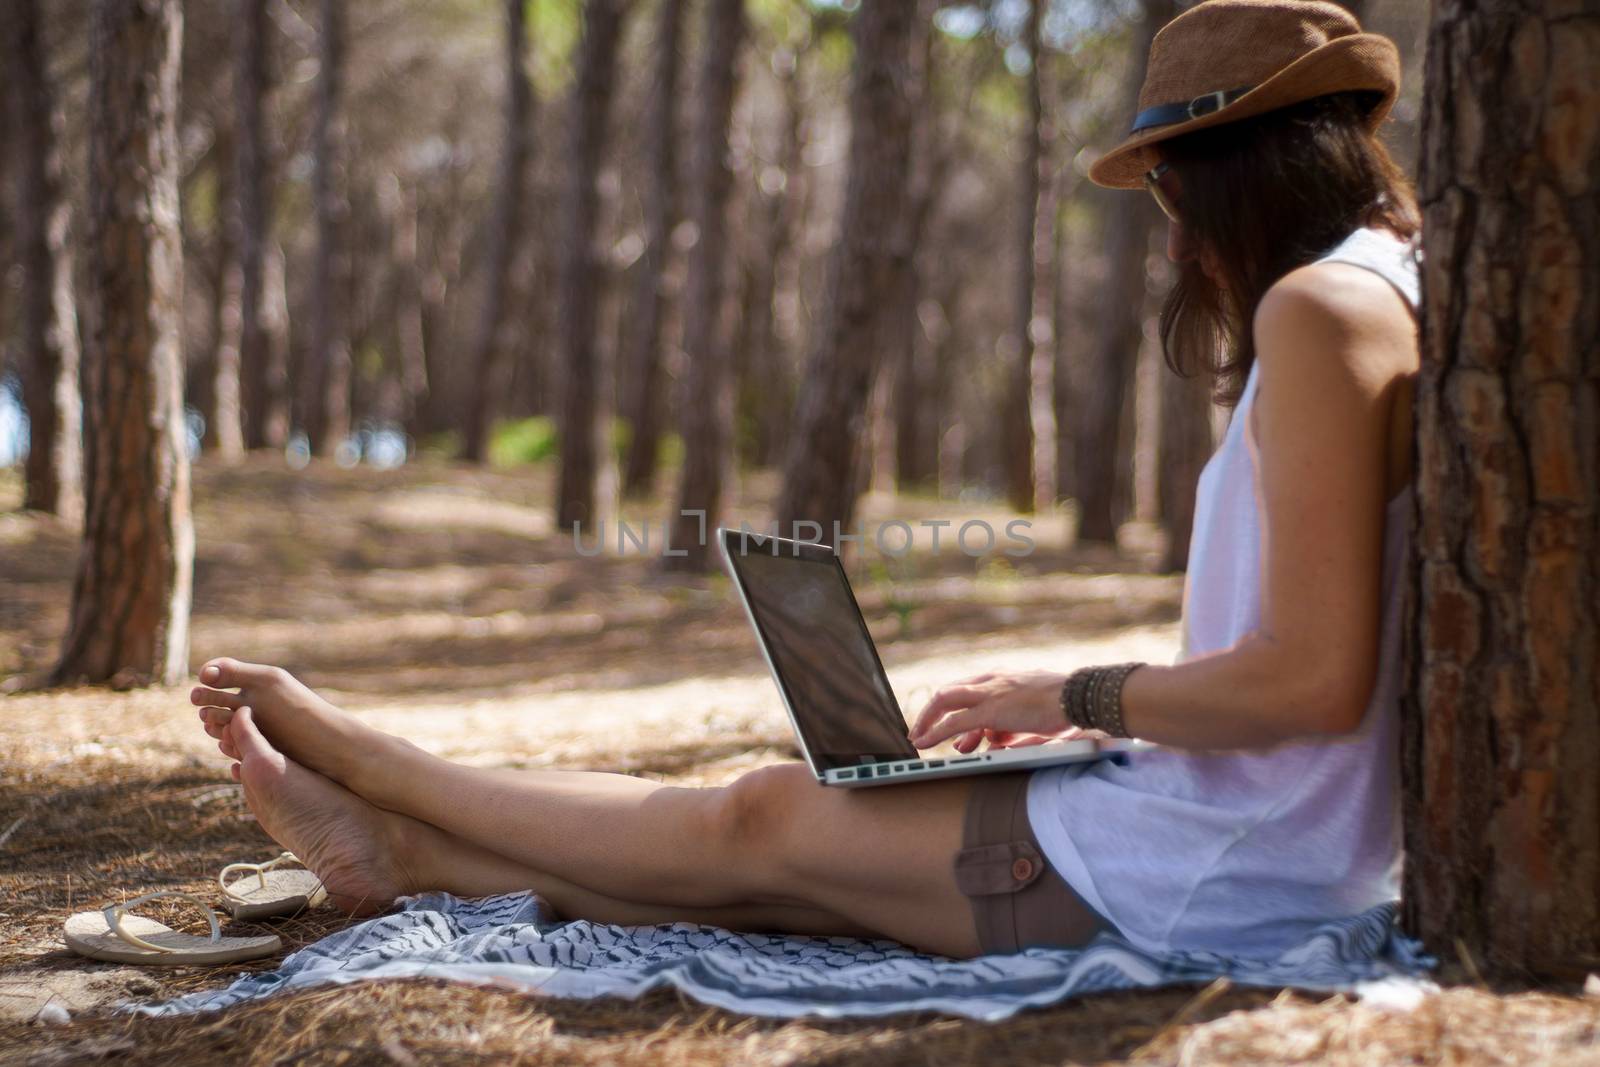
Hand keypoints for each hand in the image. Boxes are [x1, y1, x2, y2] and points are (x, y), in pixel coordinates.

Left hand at [909, 670, 1088, 752]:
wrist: (1079, 697)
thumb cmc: (1063, 705)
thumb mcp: (1031, 716)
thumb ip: (1009, 728)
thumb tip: (992, 743)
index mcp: (1002, 678)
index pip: (967, 690)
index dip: (952, 709)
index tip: (947, 727)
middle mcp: (991, 681)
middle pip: (949, 692)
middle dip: (931, 712)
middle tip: (920, 731)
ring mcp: (989, 693)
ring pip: (944, 701)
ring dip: (927, 720)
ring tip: (917, 738)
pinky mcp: (991, 710)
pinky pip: (955, 722)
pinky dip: (935, 732)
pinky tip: (924, 742)